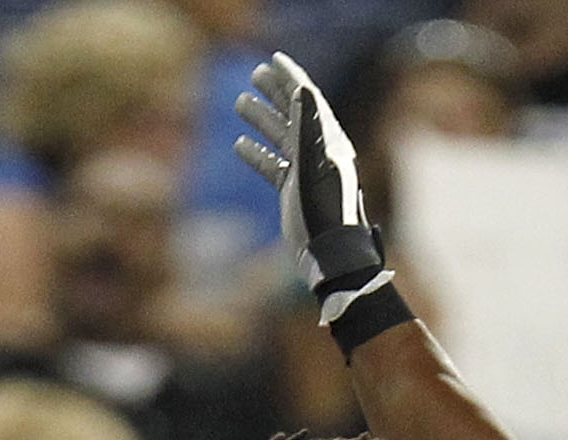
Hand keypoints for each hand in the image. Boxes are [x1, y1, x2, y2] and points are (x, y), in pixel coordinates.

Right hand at [235, 51, 382, 297]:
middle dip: (275, 92)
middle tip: (255, 74)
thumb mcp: (315, 165)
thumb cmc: (324, 209)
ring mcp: (304, 171)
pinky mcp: (293, 191)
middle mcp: (317, 151)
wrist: (328, 252)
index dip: (291, 78)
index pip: (308, 100)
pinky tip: (239, 145)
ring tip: (240, 103)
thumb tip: (302, 90)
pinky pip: (272, 166)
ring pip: (280, 137)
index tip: (275, 59)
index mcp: (327, 140)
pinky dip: (257, 154)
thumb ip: (308, 127)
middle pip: (293, 112)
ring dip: (261, 119)